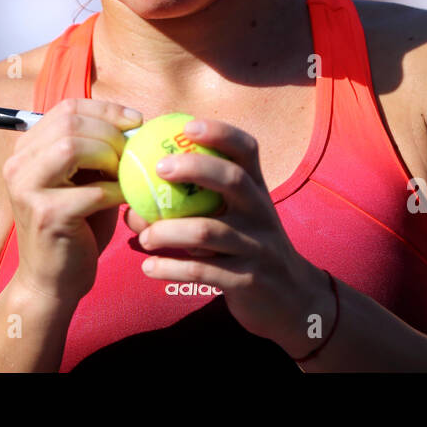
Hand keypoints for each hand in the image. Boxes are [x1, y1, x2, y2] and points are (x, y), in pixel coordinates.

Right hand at [4, 98, 141, 305]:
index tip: (136, 121)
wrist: (53, 280)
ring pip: (72, 148)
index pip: (67, 108)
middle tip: (132, 152)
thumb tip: (133, 124)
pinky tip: (126, 200)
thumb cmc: (76, 227)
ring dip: (109, 157)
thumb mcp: (83, 179)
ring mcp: (27, 190)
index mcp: (27, 149)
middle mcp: (18, 164)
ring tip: (124, 174)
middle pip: (70, 123)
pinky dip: (116, 192)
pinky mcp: (46, 216)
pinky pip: (91, 191)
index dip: (106, 109)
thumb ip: (97, 150)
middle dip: (110, 133)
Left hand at [124, 117, 324, 352]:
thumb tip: (133, 205)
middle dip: (195, 168)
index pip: (246, 151)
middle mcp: (261, 212)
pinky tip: (149, 268)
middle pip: (232, 179)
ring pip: (209, 230)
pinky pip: (204, 270)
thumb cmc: (248, 250)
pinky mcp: (248, 280)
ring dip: (169, 230)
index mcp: (258, 191)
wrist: (293, 300)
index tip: (187, 126)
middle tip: (159, 168)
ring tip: (144, 236)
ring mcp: (257, 246)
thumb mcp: (235, 221)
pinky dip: (172, 268)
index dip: (220, 133)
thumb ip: (195, 208)